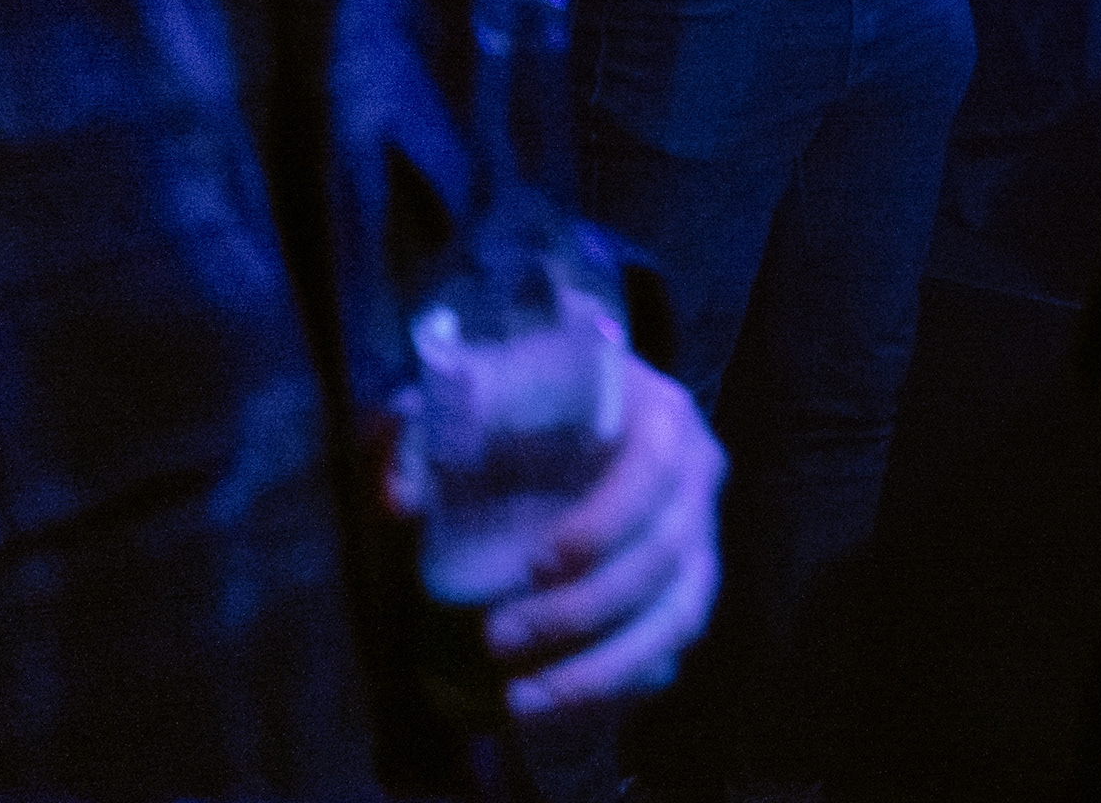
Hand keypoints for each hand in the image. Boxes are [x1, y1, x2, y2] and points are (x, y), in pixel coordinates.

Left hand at [387, 359, 725, 718]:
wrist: (564, 417)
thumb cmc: (522, 402)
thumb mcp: (472, 394)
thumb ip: (429, 432)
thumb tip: (401, 502)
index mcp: (660, 414)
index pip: (656, 469)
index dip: (606, 523)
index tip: (536, 566)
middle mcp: (696, 477)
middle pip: (665, 554)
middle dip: (582, 610)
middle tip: (495, 638)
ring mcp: (698, 538)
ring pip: (677, 616)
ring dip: (602, 669)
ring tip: (520, 701)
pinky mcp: (684, 589)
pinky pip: (667, 650)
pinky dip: (614, 686)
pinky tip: (547, 706)